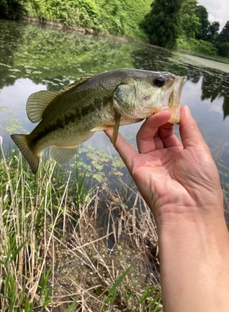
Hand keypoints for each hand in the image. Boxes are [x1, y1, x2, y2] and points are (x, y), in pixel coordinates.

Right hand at [105, 105, 223, 226]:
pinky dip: (116, 139)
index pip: (171, 129)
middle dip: (160, 117)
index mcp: (180, 151)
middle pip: (157, 131)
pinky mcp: (137, 167)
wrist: (190, 207)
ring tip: (157, 113)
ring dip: (149, 123)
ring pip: (145, 136)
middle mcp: (163, 155)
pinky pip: (124, 151)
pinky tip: (109, 126)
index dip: (171, 116)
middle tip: (162, 107)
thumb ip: (190, 128)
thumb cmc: (200, 179)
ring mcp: (149, 161)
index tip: (171, 104)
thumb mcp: (199, 149)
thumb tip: (184, 108)